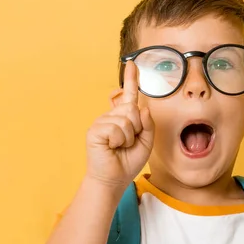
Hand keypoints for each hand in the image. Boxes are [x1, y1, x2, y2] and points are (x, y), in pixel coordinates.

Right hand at [84, 61, 154, 193]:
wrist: (114, 179)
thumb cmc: (128, 161)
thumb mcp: (146, 142)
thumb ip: (148, 125)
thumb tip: (143, 108)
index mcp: (124, 118)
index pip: (129, 96)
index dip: (131, 79)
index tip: (133, 63)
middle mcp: (112, 116)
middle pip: (133, 109)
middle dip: (137, 128)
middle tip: (128, 143)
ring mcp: (102, 122)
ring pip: (127, 119)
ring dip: (129, 137)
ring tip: (119, 147)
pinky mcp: (95, 130)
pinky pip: (117, 128)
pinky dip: (120, 140)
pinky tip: (112, 147)